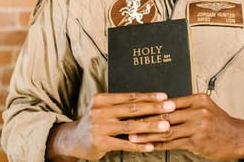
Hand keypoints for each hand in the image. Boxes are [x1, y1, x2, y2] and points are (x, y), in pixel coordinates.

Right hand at [46, 92, 175, 160]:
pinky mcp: (100, 142)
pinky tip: (151, 145)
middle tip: (171, 107)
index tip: (164, 96)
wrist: (72, 140)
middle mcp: (99, 111)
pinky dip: (139, 145)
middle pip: (132, 109)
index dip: (148, 96)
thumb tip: (149, 103)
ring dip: (150, 126)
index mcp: (101, 99)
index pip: (129, 97)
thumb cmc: (94, 122)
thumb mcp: (103, 109)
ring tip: (166, 126)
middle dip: (154, 108)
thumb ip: (120, 106)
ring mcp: (99, 127)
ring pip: (130, 126)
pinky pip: (124, 144)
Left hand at [127, 93, 243, 160]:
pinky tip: (148, 146)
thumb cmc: (220, 123)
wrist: (239, 137)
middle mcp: (197, 111)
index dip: (149, 106)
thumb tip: (162, 106)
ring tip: (132, 137)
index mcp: (197, 99)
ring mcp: (198, 127)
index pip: (168, 103)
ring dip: (146, 135)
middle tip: (127, 122)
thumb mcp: (205, 108)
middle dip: (143, 120)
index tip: (134, 109)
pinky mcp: (197, 142)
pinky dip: (158, 145)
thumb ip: (185, 107)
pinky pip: (173, 143)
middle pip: (165, 116)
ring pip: (166, 131)